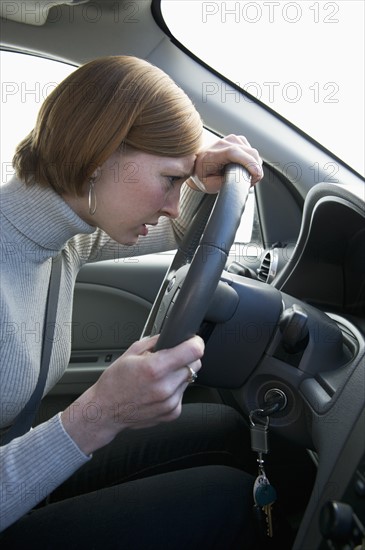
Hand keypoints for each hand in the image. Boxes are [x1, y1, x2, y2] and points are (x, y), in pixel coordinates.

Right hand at [61, 334, 203, 454]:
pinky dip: (175, 389)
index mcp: (154, 368)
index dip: (195, 342)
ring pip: (189, 379)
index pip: (192, 351)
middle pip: (194, 364)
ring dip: (179, 375)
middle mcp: (165, 387)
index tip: (193, 340)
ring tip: (159, 377)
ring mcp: (170, 402)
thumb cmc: (114, 383)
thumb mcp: (131, 353)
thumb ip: (155, 342)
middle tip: (169, 360)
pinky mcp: (172, 413)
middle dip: (185, 358)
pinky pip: (183, 394)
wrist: (105, 411)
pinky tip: (158, 390)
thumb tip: (171, 335)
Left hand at [189, 134, 262, 192]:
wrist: (196, 165)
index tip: (257, 174)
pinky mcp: (237, 140)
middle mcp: (221, 144)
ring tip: (247, 176)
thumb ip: (225, 183)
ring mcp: (230, 140)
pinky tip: (246, 167)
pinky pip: (251, 151)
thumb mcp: (210, 185)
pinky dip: (252, 160)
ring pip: (252, 152)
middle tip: (251, 182)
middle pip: (248, 152)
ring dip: (255, 165)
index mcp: (211, 155)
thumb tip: (241, 180)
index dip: (248, 162)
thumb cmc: (202, 176)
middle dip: (255, 169)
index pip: (233, 153)